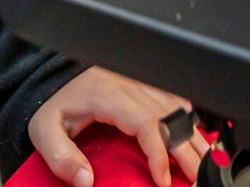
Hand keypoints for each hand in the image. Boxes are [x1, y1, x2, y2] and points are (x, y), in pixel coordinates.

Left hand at [29, 67, 206, 186]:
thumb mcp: (44, 129)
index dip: (160, 154)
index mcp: (109, 95)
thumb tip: (85, 180)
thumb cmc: (51, 100)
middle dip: (188, 150)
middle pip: (170, 117)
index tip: (163, 180)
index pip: (147, 123)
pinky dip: (186, 118)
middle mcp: (130, 86)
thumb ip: (60, 156)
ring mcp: (139, 83)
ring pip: (176, 108)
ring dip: (192, 136)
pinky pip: (172, 98)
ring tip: (205, 161)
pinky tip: (194, 133)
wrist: (50, 73)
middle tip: (198, 177)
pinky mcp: (142, 85)